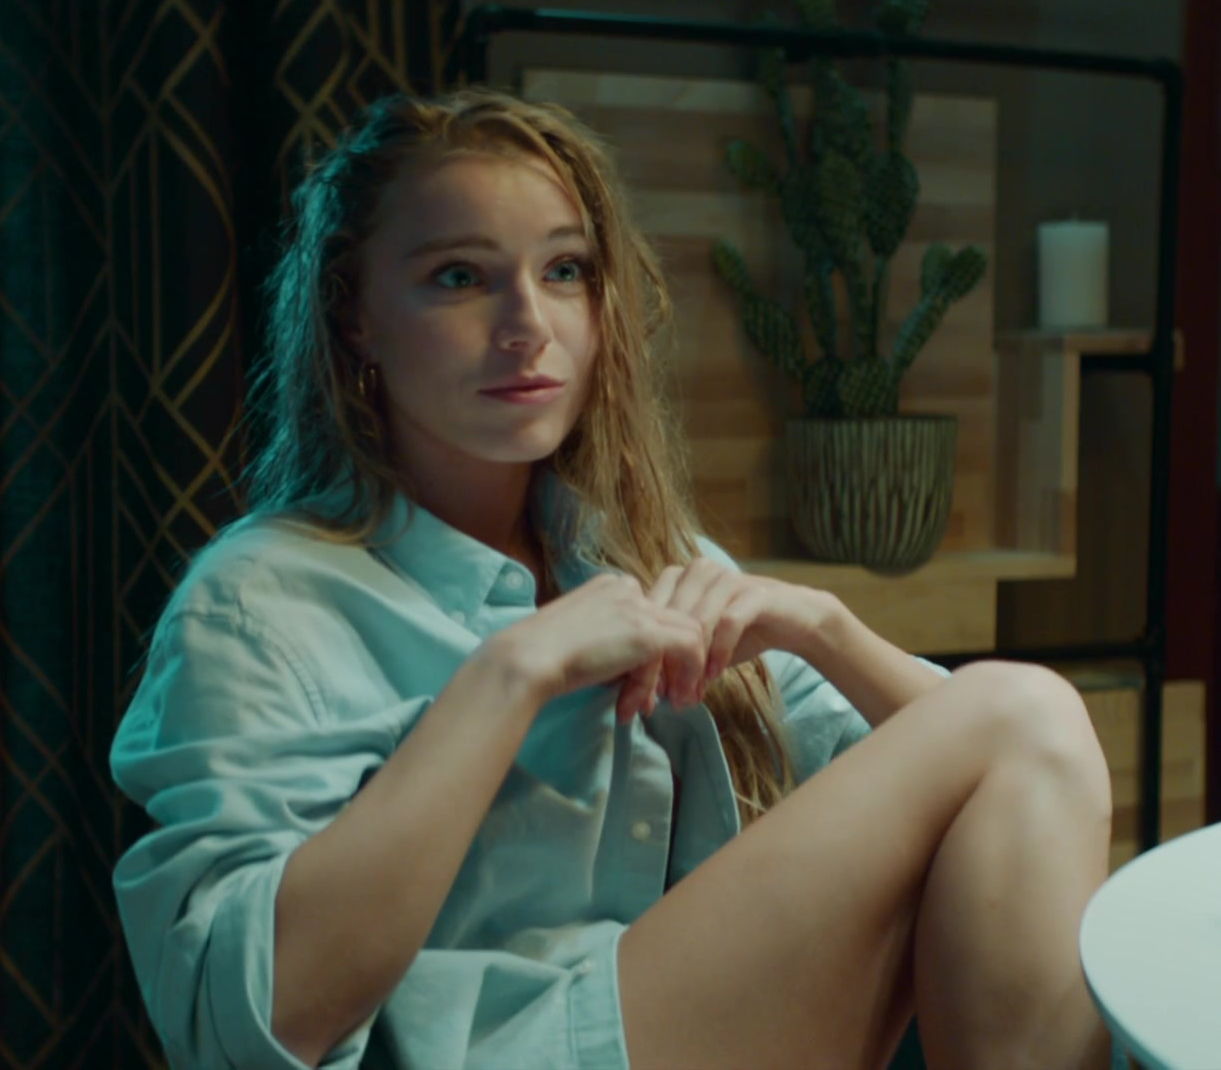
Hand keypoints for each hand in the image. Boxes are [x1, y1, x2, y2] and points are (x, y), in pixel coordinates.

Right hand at [484, 572, 707, 723]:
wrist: (528, 658)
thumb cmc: (542, 655)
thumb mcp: (582, 637)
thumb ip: (610, 642)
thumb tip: (632, 670)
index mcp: (609, 586)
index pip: (651, 612)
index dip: (657, 649)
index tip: (652, 681)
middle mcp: (626, 588)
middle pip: (671, 620)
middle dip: (675, 660)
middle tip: (673, 695)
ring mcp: (638, 607)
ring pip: (685, 632)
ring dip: (684, 670)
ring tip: (677, 702)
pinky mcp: (647, 632)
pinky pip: (690, 646)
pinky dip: (690, 672)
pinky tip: (679, 697)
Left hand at [619, 558, 837, 711]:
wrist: (794, 619)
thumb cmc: (741, 632)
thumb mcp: (699, 645)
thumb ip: (672, 658)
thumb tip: (645, 694)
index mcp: (678, 579)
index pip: (646, 619)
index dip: (638, 661)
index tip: (633, 699)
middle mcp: (698, 573)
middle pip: (666, 622)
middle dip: (659, 668)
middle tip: (657, 703)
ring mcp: (726, 579)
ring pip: (694, 623)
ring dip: (689, 665)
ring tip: (686, 696)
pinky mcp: (754, 592)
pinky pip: (728, 622)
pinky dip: (718, 652)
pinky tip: (714, 676)